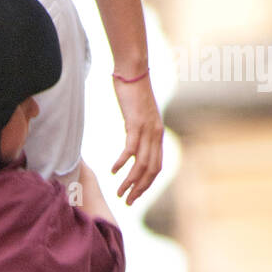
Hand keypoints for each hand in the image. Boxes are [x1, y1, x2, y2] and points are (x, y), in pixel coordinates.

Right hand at [111, 74, 163, 205]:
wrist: (133, 70)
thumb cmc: (133, 92)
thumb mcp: (138, 117)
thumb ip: (137, 132)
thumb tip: (131, 146)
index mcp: (157, 135)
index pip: (156, 167)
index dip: (147, 185)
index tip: (135, 196)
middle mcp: (155, 135)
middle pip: (151, 171)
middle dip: (139, 189)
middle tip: (127, 202)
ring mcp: (147, 129)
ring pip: (141, 164)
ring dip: (130, 182)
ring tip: (119, 192)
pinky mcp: (135, 123)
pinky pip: (130, 149)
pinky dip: (122, 163)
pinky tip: (113, 171)